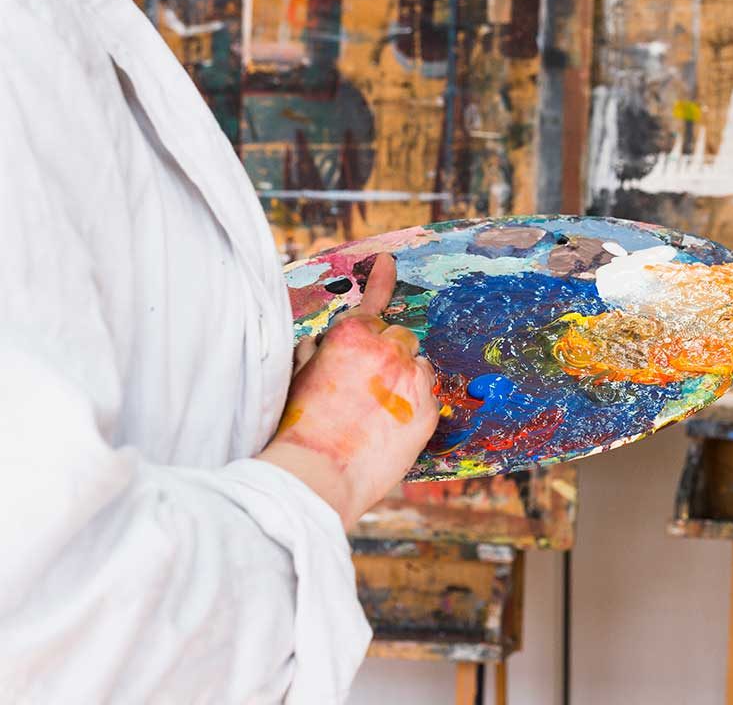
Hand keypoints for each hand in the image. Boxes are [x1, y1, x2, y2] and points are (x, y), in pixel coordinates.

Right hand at [258, 253, 439, 528]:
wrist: (318, 475)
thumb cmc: (301, 428)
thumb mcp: (299, 376)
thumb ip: (316, 351)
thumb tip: (321, 342)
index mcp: (354, 337)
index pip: (374, 301)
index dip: (382, 279)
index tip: (389, 261)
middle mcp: (388, 350)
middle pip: (400, 338)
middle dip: (388, 354)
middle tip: (368, 385)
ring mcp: (413, 380)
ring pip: (418, 367)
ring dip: (403, 379)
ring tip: (378, 411)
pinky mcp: (429, 411)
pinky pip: (427, 397)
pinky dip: (414, 407)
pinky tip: (389, 428)